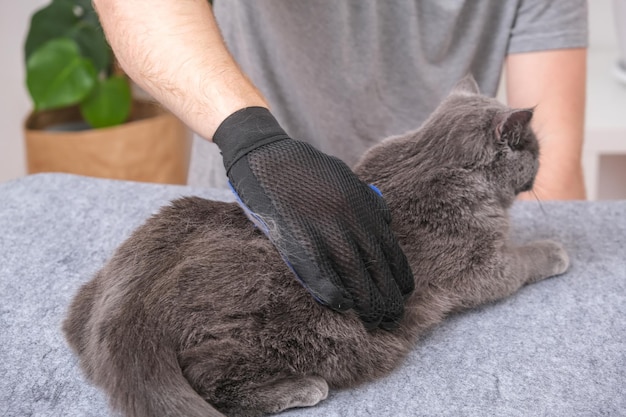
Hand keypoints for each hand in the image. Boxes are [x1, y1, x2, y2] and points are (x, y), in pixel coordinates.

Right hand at [213, 107, 413, 329]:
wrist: (265, 155)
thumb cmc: (305, 168)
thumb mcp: (345, 177)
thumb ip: (368, 200)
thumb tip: (387, 222)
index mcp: (361, 205)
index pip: (390, 250)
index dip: (400, 277)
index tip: (404, 295)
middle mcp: (347, 218)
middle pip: (375, 267)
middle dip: (388, 297)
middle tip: (393, 318)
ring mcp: (322, 228)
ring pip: (353, 274)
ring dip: (366, 303)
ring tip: (374, 321)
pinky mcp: (295, 237)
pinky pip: (318, 271)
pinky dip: (332, 292)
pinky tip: (342, 307)